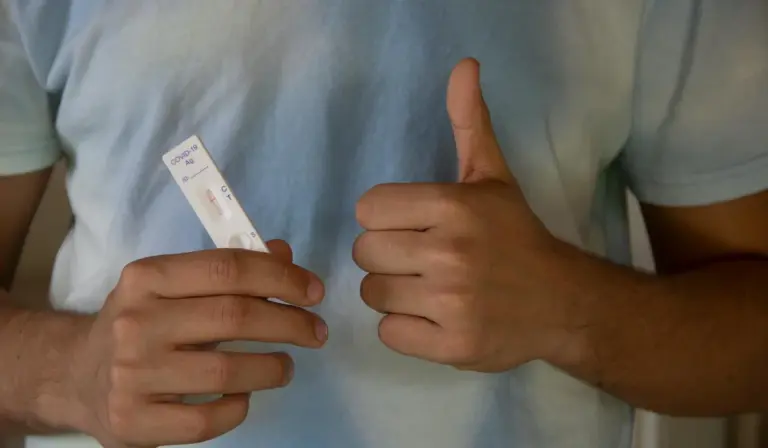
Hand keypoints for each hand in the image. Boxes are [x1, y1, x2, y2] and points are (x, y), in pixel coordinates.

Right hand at [69, 240, 326, 447]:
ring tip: (286, 366)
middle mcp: (136, 322)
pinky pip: (207, 419)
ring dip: (273, 368)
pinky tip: (244, 396)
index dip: (281, 278)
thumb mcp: (172, 286)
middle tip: (316, 331)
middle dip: (291, 323)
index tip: (314, 291)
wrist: (77, 375)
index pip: (227, 268)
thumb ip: (226, 270)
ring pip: (227, 371)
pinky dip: (238, 406)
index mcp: (146, 278)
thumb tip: (284, 255)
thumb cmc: (141, 323)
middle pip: (234, 317)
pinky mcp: (134, 422)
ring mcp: (132, 375)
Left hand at [353, 59, 573, 372]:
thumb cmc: (516, 236)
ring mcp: (452, 304)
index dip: (385, 218)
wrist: (562, 301)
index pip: (368, 209)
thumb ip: (470, 122)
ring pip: (373, 293)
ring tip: (428, 289)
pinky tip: (433, 318)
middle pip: (365, 252)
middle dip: (386, 256)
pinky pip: (389, 333)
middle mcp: (451, 253)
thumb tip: (464, 65)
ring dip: (393, 293)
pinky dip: (405, 329)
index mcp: (454, 206)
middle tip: (420, 260)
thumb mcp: (493, 176)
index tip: (413, 225)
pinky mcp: (453, 346)